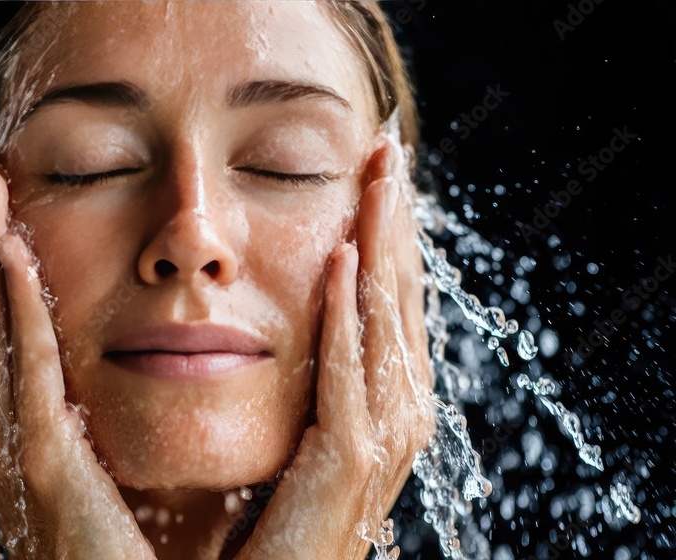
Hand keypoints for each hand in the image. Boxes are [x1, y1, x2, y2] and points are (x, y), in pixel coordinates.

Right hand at [0, 143, 155, 558]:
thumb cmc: (137, 553)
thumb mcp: (108, 467)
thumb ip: (106, 416)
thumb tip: (131, 362)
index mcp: (26, 426)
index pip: (1, 322)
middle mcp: (8, 429)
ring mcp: (18, 445)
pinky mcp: (45, 463)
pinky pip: (27, 370)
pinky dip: (14, 308)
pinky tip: (9, 249)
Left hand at [233, 142, 434, 558]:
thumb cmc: (280, 510)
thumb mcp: (307, 423)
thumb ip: (317, 372)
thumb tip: (311, 308)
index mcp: (388, 399)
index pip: (392, 298)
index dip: (390, 231)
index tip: (380, 169)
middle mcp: (398, 413)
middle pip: (400, 297)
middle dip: (396, 221)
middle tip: (389, 149)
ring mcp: (383, 440)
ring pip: (386, 322)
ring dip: (382, 247)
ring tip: (376, 181)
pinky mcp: (350, 463)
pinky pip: (350, 374)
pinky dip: (348, 316)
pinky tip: (342, 261)